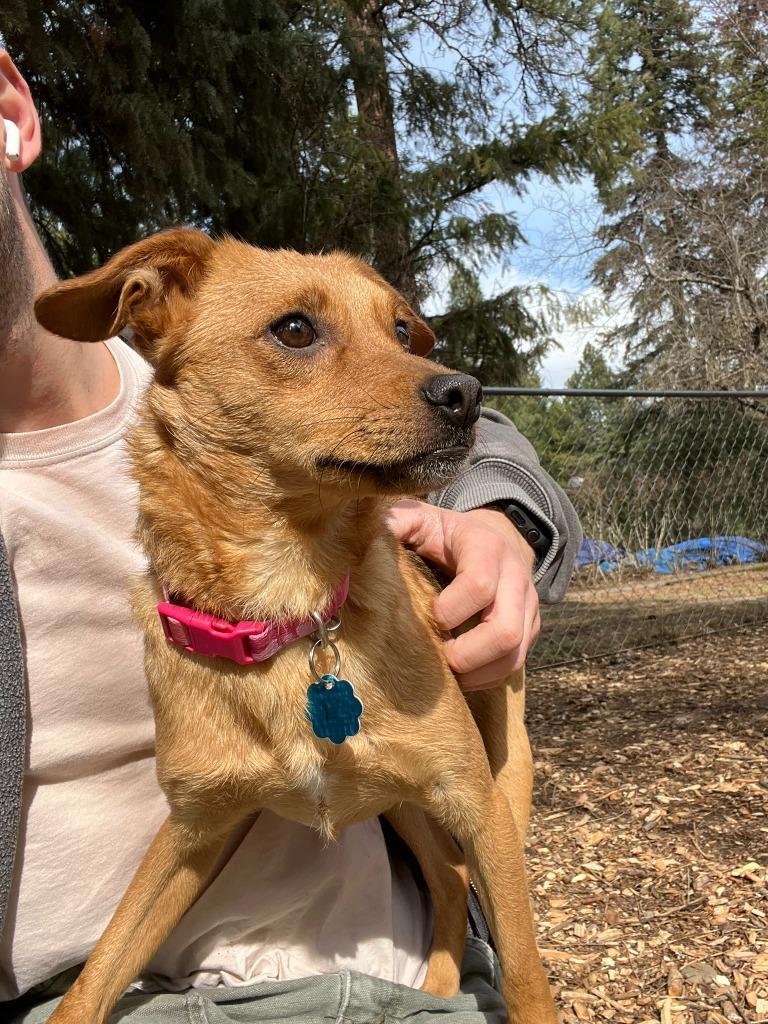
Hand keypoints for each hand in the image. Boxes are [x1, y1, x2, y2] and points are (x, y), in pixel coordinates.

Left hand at [384, 499, 539, 690]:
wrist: (499, 534)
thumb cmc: (450, 534)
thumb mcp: (424, 518)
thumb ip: (397, 522)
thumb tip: (365, 538)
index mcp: (486, 548)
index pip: (480, 585)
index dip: (450, 610)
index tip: (430, 616)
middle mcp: (515, 579)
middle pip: (505, 632)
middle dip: (467, 655)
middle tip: (438, 657)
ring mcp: (527, 607)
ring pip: (514, 656)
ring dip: (477, 673)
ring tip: (447, 672)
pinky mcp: (530, 629)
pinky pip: (515, 665)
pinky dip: (486, 677)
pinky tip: (461, 672)